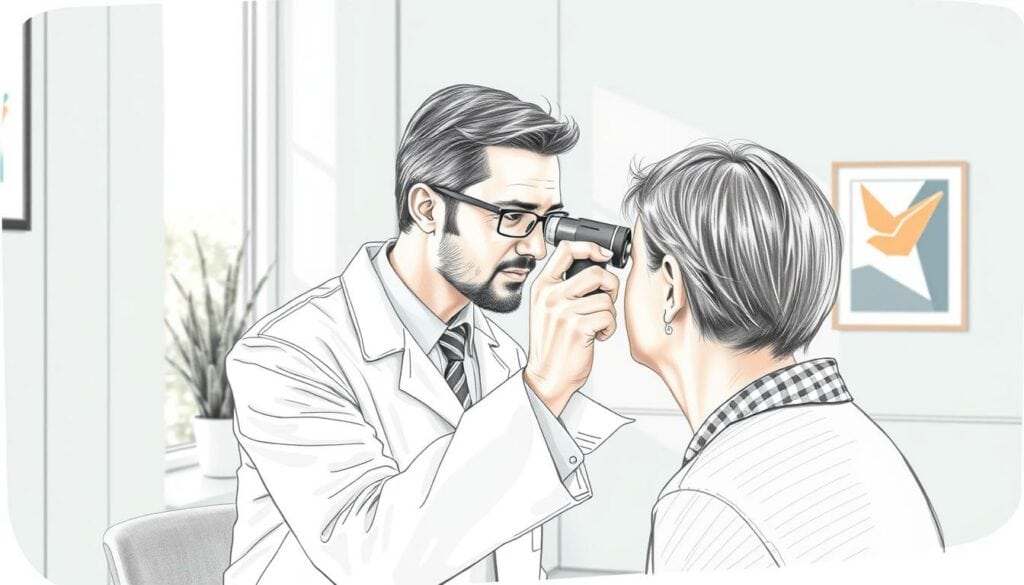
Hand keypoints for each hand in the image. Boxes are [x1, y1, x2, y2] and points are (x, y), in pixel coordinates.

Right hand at [523, 240, 619, 415]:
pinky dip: (610, 328)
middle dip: (610, 285)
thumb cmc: (552, 345)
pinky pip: (608, 317)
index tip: (602, 254)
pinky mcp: (577, 328)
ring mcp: (563, 311)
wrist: (547, 376)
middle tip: (607, 298)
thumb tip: (594, 270)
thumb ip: (563, 288)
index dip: (589, 247)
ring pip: (605, 299)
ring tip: (598, 325)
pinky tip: (599, 335)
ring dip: (610, 314)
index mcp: (543, 287)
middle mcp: (551, 296)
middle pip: (595, 272)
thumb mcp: (548, 310)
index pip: (565, 250)